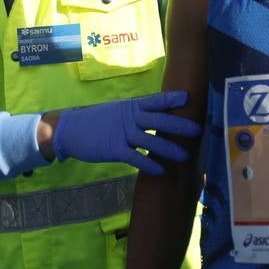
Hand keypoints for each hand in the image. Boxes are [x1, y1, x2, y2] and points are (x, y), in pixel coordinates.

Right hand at [51, 90, 201, 175]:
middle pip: (159, 120)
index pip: (155, 100)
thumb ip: (137, 113)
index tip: (188, 98)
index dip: (171, 99)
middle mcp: (130, 118)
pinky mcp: (114, 149)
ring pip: (151, 141)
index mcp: (132, 106)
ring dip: (169, 149)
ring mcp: (122, 133)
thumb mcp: (119, 111)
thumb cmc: (98, 121)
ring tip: (185, 156)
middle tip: (197, 129)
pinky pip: (135, 158)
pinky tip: (160, 170)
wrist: (71, 129)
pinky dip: (149, 164)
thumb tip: (159, 116)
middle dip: (179, 125)